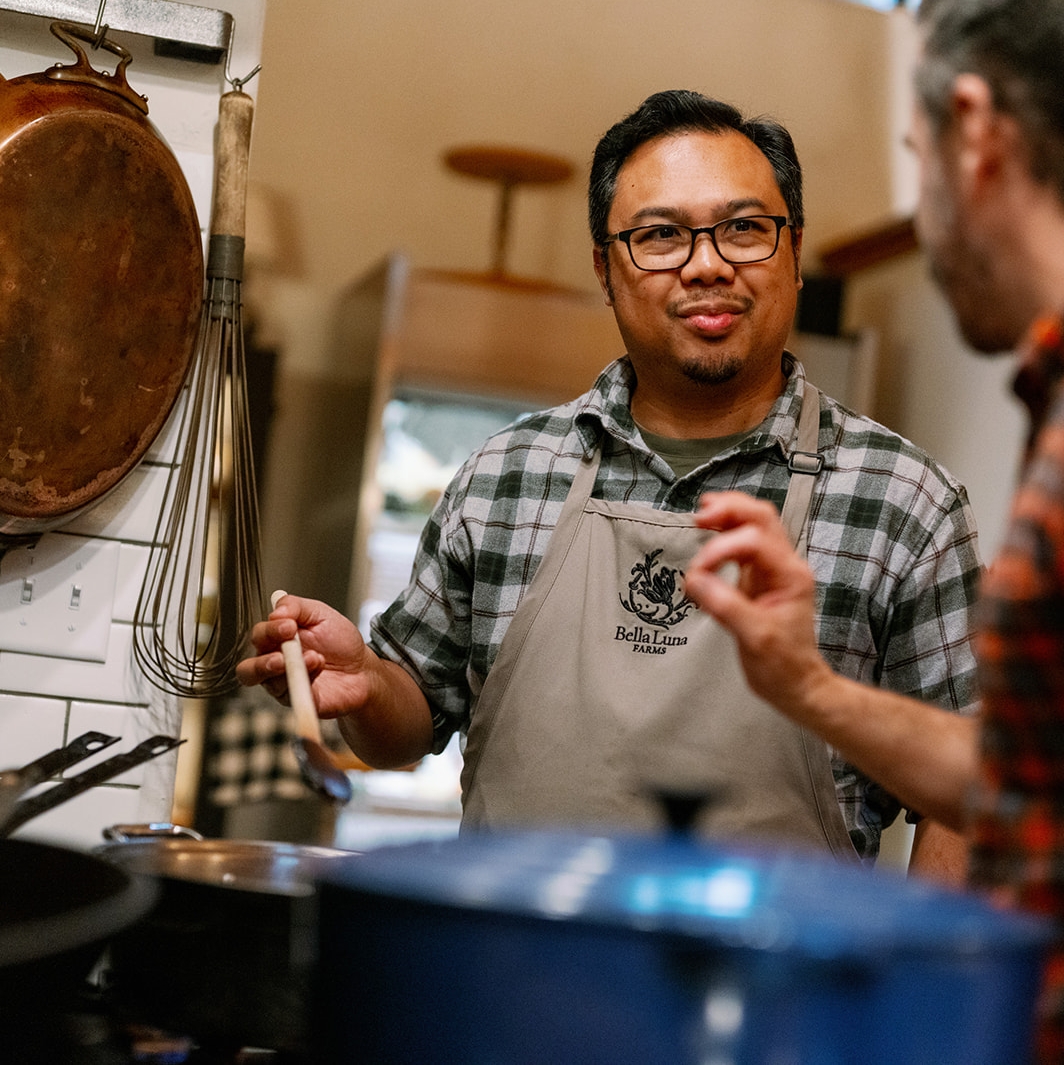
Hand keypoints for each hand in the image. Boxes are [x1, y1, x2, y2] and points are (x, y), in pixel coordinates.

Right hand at [236, 593, 376, 718]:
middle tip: (285, 651)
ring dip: (288, 669)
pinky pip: (291, 695)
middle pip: (248, 669)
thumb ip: (296, 607)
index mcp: (276, 641)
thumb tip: (276, 609)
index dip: (269, 630)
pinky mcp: (298, 700)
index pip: (259, 636)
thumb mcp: (320, 614)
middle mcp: (274, 665)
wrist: (362, 667)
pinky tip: (319, 667)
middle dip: (263, 661)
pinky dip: (305, 680)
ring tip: (312, 658)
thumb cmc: (339, 642)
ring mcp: (284, 686)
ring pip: (267, 684)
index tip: (289, 624)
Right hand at [684, 491, 833, 719]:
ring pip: (754, 524)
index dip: (722, 547)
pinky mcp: (759, 578)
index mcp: (790, 576)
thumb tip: (695, 579)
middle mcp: (785, 566)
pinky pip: (744, 543)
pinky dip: (725, 533)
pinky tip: (709, 534)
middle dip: (730, 510)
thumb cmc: (783, 666)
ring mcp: (773, 570)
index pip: (755, 540)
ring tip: (702, 516)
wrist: (796, 684)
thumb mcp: (754, 638)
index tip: (698, 570)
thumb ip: (725, 605)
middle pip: (761, 517)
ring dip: (728, 515)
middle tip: (700, 517)